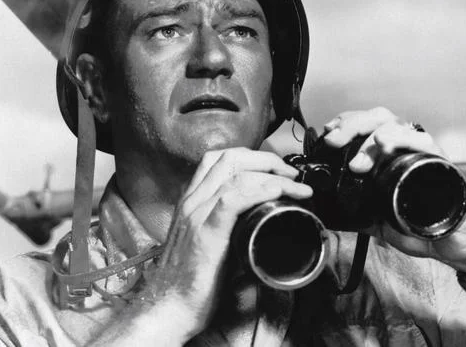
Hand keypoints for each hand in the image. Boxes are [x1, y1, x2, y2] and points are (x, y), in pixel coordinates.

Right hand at [144, 148, 312, 339]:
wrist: (170, 308)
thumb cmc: (192, 283)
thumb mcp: (212, 246)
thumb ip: (233, 230)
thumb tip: (265, 228)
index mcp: (192, 202)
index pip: (218, 159)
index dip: (252, 157)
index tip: (277, 170)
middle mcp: (192, 202)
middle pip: (230, 158)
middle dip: (267, 159)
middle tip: (291, 174)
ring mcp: (196, 214)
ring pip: (234, 172)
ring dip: (272, 174)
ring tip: (295, 186)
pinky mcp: (205, 232)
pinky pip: (233, 199)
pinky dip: (260, 190)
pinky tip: (278, 193)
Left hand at [321, 107, 465, 275]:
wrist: (459, 245)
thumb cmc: (427, 228)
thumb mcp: (383, 222)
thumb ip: (362, 214)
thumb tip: (335, 214)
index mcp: (392, 156)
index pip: (367, 125)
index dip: (346, 124)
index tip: (328, 135)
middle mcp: (408, 148)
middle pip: (378, 118)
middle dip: (352, 126)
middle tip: (334, 142)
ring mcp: (425, 153)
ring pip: (396, 125)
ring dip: (370, 138)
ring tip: (357, 162)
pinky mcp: (442, 164)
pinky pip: (424, 142)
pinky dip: (402, 139)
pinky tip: (384, 143)